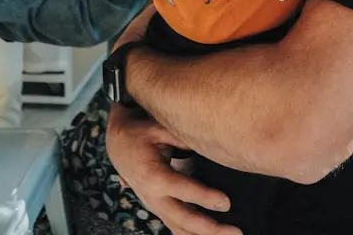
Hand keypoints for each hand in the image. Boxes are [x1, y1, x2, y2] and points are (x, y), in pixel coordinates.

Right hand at [106, 106, 241, 234]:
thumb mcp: (158, 128)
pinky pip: (176, 227)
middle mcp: (153, 197)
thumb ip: (182, 136)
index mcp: (154, 177)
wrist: (117, 143)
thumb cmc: (139, 133)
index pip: (184, 191)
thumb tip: (209, 142)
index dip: (205, 197)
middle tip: (236, 233)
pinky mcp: (158, 208)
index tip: (226, 203)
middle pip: (184, 219)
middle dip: (210, 229)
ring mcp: (155, 206)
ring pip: (180, 228)